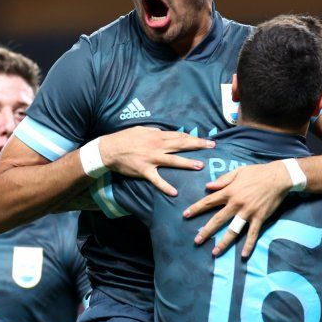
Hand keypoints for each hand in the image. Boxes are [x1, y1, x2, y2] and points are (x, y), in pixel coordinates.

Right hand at [99, 127, 213, 195]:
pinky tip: (174, 192)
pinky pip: (157, 180)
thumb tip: (163, 131)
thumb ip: (153, 131)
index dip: (193, 137)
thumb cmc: (124, 138)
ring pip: (173, 160)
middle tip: (212, 146)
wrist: (109, 149)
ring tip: (200, 166)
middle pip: (181, 144)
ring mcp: (151, 158)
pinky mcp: (145, 171)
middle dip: (197, 145)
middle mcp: (157, 146)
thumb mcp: (140, 129)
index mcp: (157, 135)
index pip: (179, 136)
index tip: (205, 140)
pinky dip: (165, 186)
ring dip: (187, 163)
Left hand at [184, 161, 290, 257]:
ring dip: (223, 242)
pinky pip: (252, 234)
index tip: (185, 215)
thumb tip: (207, 186)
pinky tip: (243, 255)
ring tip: (214, 252)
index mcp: (230, 191)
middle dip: (206, 231)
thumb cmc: (257, 173)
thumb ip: (222, 180)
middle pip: (218, 219)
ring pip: (233, 230)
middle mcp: (237, 204)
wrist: (278, 177)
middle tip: (197, 240)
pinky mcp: (260, 218)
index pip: (209, 201)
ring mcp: (248, 212)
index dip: (196, 208)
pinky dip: (248, 245)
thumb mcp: (238, 171)